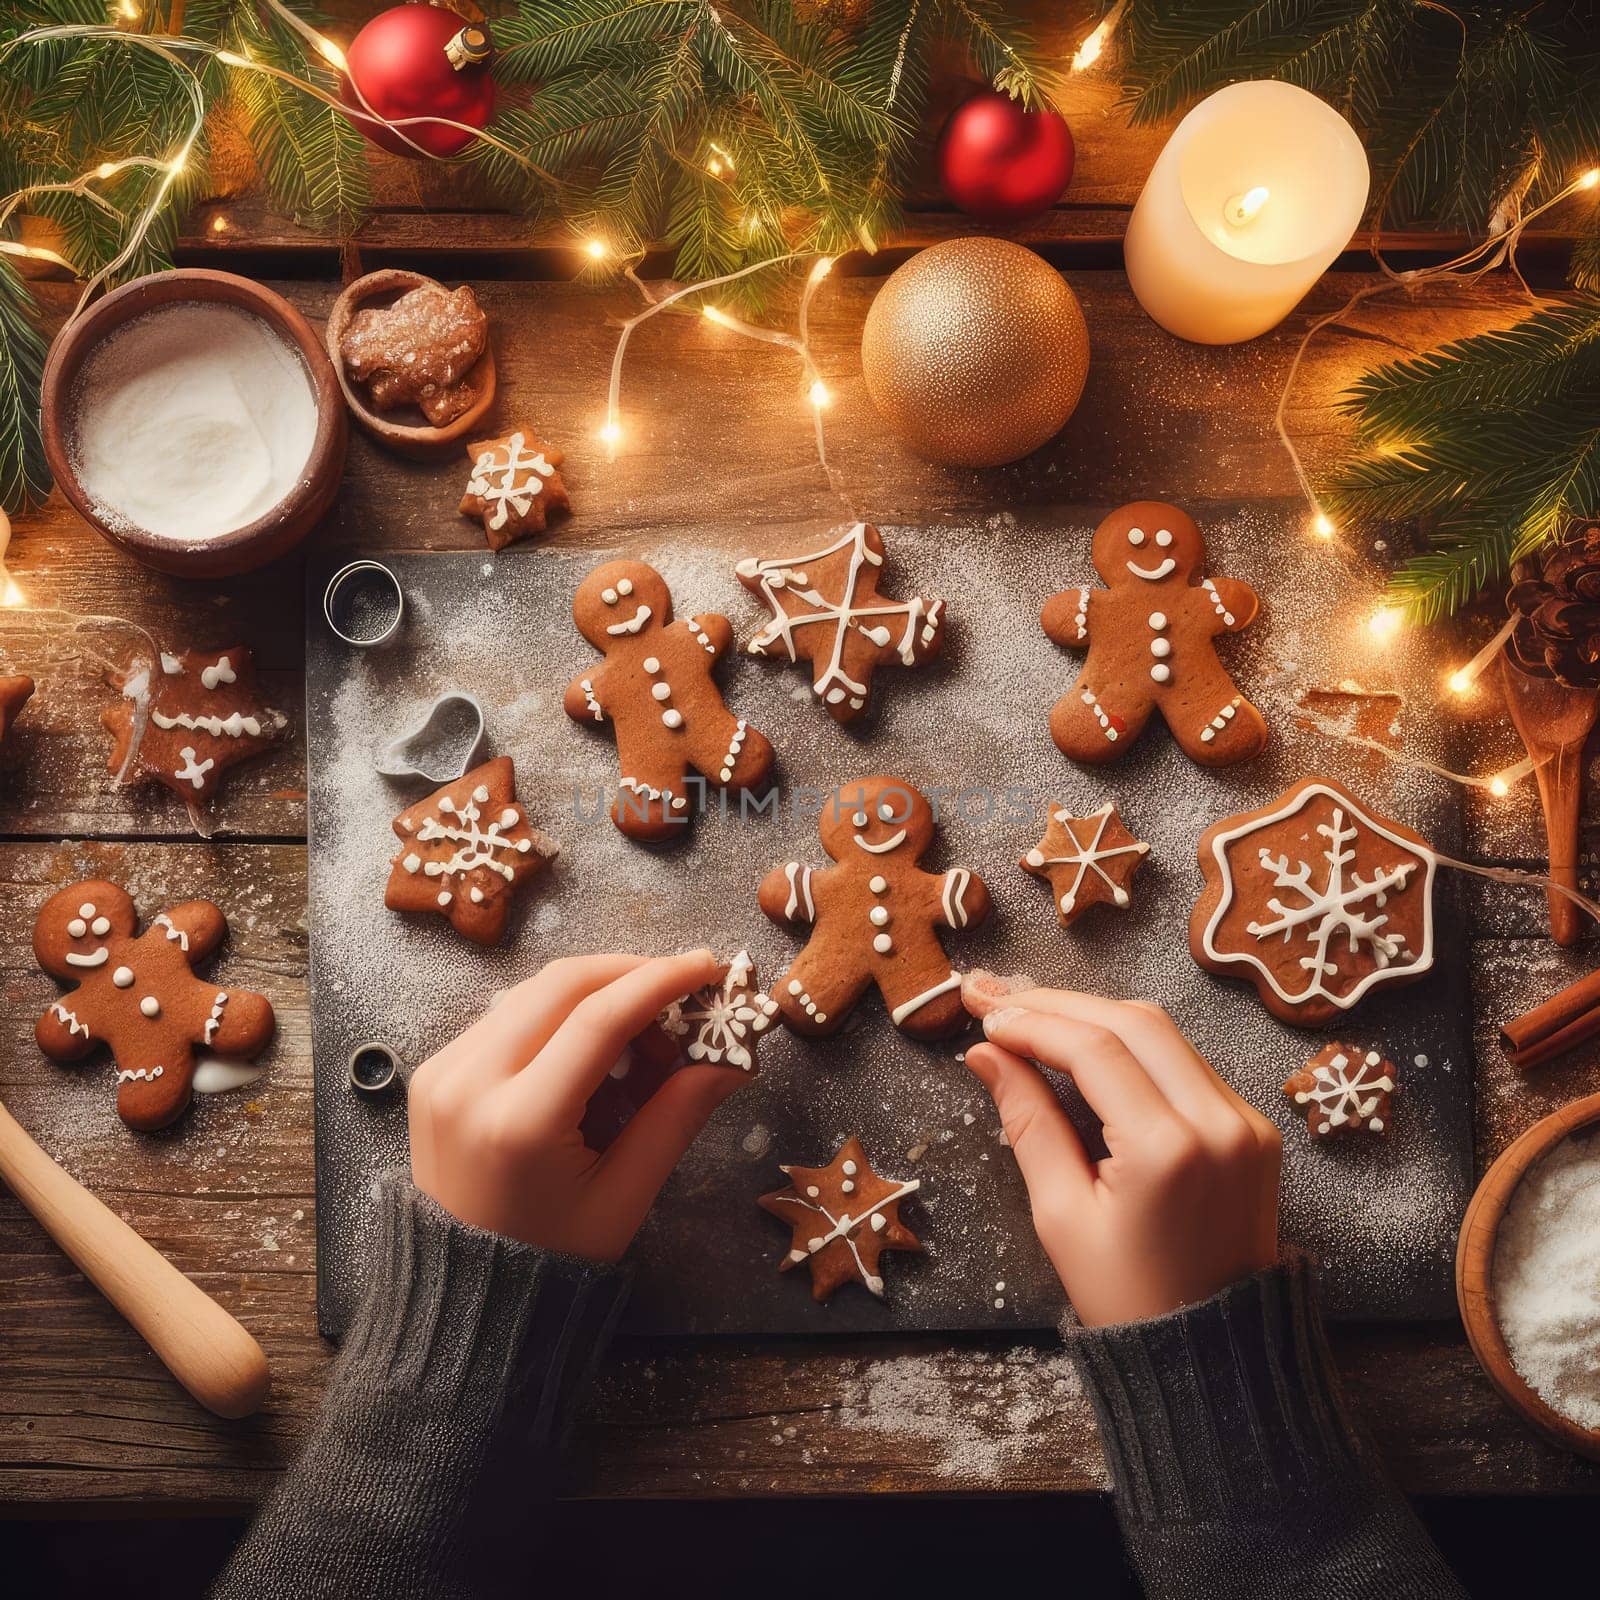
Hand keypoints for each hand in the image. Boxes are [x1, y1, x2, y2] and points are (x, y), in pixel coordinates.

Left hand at [409, 950, 742, 1261]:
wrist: (464, 1299)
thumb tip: (732, 1059)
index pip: (597, 1019)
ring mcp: (442, 1074)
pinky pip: (505, 1016)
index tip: (707, 965)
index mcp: (518, 1123)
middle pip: (561, 986)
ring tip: (642, 1042)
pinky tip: (592, 1054)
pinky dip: (556, 1017)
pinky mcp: (433, 1073)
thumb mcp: (625, 1196)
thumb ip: (676, 1117)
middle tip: (682, 998)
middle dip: (631, 976)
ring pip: (531, 992)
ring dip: (595, 995)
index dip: (660, 982)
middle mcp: (468, 1085)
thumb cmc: (554, 1257)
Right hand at [962, 979, 1280, 1326]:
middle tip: (996, 997)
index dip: (1033, 1023)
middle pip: (1133, 1020)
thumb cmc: (1127, 1297)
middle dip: (1059, 1002)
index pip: (1095, 1049)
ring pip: (1163, 1031)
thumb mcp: (1061, 1215)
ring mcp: (1246, 1122)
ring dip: (1095, 1015)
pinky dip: (1132, 1044)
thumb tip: (987, 1054)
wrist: (1214, 1355)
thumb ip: (1027, 1121)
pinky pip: (1186, 1061)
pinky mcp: (1254, 1127)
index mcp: (1169, 1150)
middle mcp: (1220, 1123)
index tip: (985, 1017)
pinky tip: (1084, 1045)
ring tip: (1031, 1013)